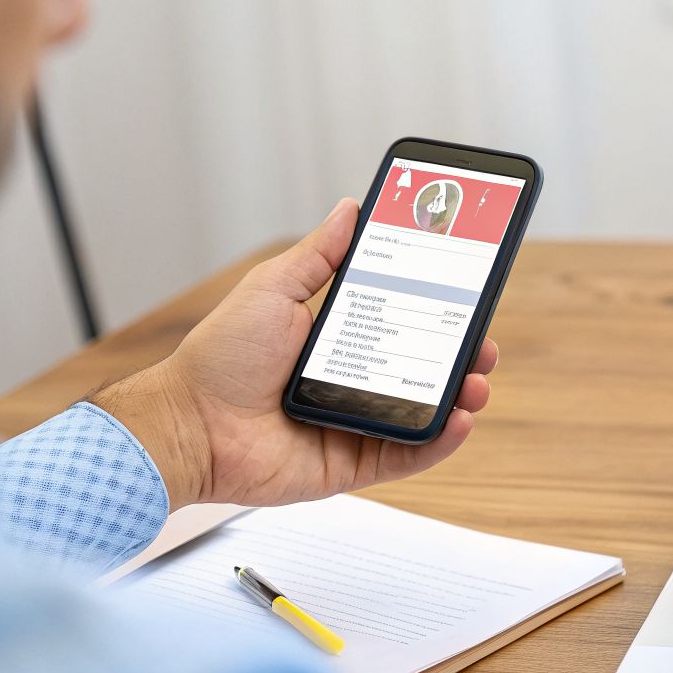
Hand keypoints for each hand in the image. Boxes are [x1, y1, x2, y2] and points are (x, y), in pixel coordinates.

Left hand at [92, 198, 498, 508]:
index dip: (439, 313)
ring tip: (478, 382)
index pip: (403, 323)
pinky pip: (410, 454)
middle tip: (483, 342)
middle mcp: (353, 384)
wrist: (189, 425)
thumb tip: (351, 208)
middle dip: (463, 356)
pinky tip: (458, 420)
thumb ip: (319, 254)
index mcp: (338, 341)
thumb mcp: (274, 289)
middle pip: (425, 369)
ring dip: (462, 397)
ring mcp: (358, 425)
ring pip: (426, 412)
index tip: (468, 296)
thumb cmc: (220, 359)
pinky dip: (440, 441)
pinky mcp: (355, 464)